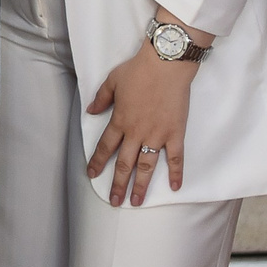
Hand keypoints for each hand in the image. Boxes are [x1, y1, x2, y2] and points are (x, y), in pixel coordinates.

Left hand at [85, 35, 197, 205]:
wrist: (166, 64)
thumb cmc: (139, 70)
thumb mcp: (112, 80)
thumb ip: (101, 98)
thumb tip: (91, 111)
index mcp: (120, 120)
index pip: (106, 147)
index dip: (98, 162)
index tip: (92, 175)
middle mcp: (136, 132)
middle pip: (125, 164)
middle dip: (118, 184)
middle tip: (115, 201)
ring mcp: (157, 135)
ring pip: (146, 166)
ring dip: (141, 185)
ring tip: (137, 202)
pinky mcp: (175, 133)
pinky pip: (176, 158)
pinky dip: (176, 173)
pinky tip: (174, 187)